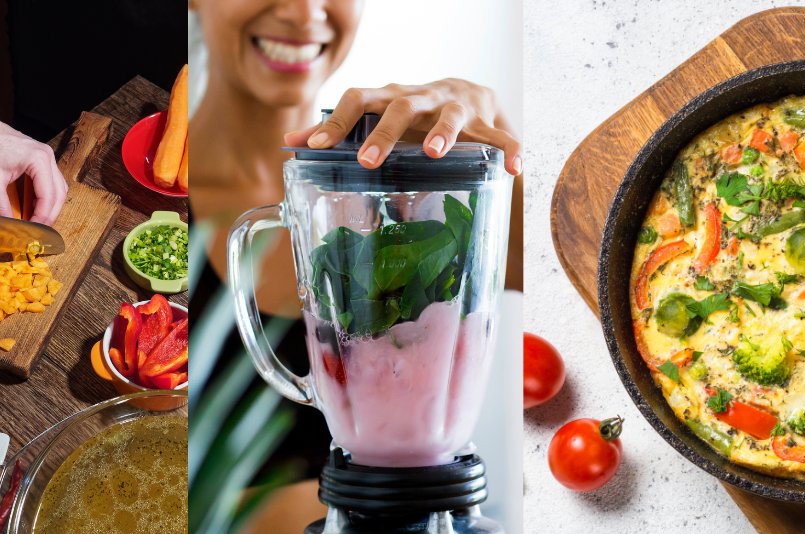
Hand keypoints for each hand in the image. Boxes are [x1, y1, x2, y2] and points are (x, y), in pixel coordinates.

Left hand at [0, 113, 67, 224]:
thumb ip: (2, 205)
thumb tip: (8, 225)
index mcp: (39, 160)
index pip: (48, 196)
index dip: (42, 216)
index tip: (33, 230)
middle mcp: (48, 157)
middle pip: (59, 194)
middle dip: (49, 214)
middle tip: (37, 229)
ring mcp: (47, 156)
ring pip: (58, 188)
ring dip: (49, 206)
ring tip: (36, 219)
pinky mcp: (41, 158)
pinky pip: (50, 181)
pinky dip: (45, 196)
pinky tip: (33, 205)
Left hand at [284, 79, 521, 175]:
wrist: (468, 92)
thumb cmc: (412, 113)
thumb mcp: (376, 116)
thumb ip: (337, 131)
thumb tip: (290, 144)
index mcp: (389, 98)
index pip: (358, 100)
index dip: (336, 122)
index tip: (317, 146)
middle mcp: (421, 98)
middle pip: (400, 107)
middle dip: (384, 133)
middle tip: (369, 161)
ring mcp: (455, 107)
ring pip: (450, 115)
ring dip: (443, 133)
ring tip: (434, 153)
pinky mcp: (487, 121)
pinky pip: (501, 136)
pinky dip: (509, 150)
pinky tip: (514, 169)